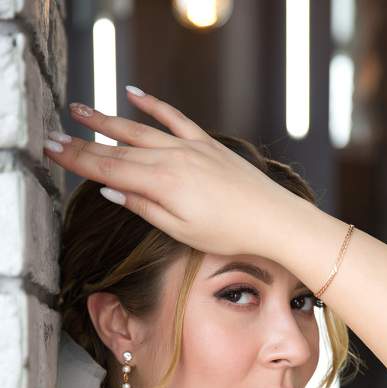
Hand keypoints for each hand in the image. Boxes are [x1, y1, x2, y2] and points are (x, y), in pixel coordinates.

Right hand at [43, 89, 301, 257]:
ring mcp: (190, 146)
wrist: (272, 218)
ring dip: (108, 120)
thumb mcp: (181, 231)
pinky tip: (134, 93)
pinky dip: (153, 105)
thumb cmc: (228, 233)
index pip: (108, 170)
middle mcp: (171, 159)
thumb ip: (144, 208)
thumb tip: (111, 191)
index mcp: (161, 184)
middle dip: (82, 143)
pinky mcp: (206, 143)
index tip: (52, 150)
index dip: (77, 160)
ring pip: (140, 129)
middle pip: (118, 149)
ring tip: (81, 110)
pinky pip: (175, 118)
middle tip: (53, 136)